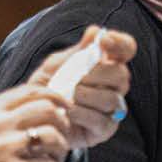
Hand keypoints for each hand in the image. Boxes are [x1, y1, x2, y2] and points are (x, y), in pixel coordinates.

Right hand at [0, 83, 75, 161]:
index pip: (32, 91)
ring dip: (62, 147)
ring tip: (57, 158)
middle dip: (63, 122)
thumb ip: (2, 117)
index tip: (64, 108)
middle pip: (47, 108)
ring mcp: (4, 147)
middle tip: (64, 135)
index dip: (55, 97)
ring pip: (51, 135)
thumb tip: (35, 109)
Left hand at [25, 26, 136, 149]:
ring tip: (68, 96)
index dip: (121, 43)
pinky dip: (82, 114)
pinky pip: (102, 121)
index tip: (104, 41)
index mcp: (107, 63)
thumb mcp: (56, 64)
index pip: (127, 48)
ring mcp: (112, 108)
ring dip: (86, 95)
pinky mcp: (105, 129)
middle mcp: (115, 85)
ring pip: (111, 99)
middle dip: (96, 74)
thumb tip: (95, 32)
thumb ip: (76, 51)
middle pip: (121, 74)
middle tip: (75, 77)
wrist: (35, 114)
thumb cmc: (49, 85)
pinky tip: (68, 111)